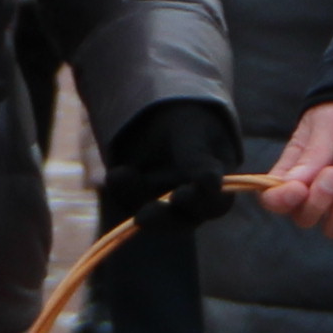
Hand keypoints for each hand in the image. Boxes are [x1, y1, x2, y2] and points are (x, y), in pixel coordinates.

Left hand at [98, 97, 242, 235]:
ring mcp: (161, 202)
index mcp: (216, 185)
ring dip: (134, 198)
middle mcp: (190, 202)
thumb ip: (199, 157)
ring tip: (119, 176)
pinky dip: (120, 188)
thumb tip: (211, 183)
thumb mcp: (194, 129)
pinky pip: (125, 199)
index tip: (181, 196)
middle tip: (143, 217)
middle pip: (180, 220)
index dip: (201, 202)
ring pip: (149, 213)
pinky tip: (116, 174)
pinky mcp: (134, 197)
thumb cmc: (188, 118)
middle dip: (162, 218)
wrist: (157, 112)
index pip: (215, 204)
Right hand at [259, 100, 332, 241]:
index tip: (298, 189)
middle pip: (302, 217)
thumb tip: (292, 183)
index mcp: (293, 170)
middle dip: (317, 201)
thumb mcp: (326, 124)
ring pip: (329, 228)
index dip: (281, 200)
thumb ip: (313, 154)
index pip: (274, 198)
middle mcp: (313, 192)